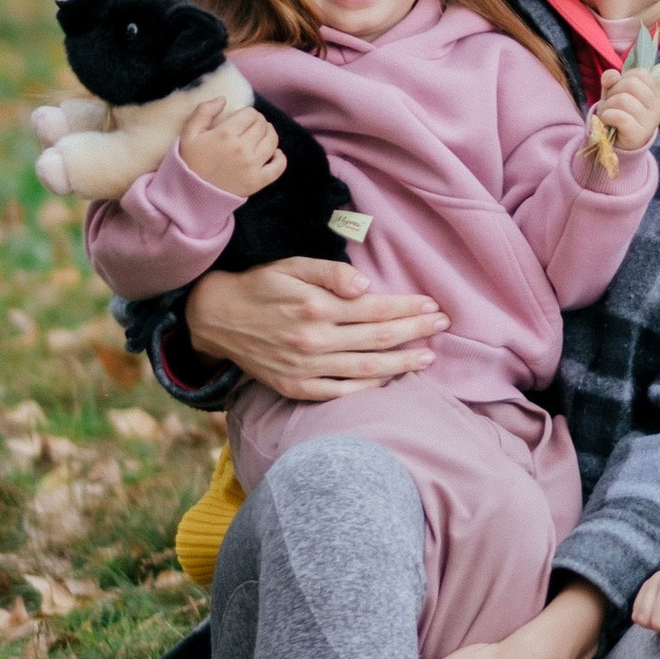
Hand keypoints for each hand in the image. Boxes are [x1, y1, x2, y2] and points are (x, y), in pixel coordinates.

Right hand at [177, 98, 287, 198]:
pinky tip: (273, 154)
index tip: (243, 117)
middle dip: (258, 122)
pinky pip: (279, 166)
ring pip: (272, 141)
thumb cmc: (189, 162)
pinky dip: (280, 157)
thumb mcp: (189, 133)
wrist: (190, 194)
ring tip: (262, 135)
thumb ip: (203, 111)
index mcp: (226, 134)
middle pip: (262, 126)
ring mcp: (252, 166)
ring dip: (270, 134)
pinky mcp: (258, 182)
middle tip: (251, 126)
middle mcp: (242, 149)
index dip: (248, 113)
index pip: (250, 114)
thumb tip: (223, 99)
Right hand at [183, 256, 445, 400]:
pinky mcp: (296, 387)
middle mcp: (314, 340)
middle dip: (415, 332)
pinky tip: (390, 379)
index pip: (375, 308)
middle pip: (378, 338)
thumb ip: (331, 274)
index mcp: (316, 306)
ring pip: (366, 368)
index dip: (407, 307)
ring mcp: (305, 367)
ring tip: (428, 358)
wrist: (217, 318)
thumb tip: (366, 285)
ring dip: (402, 363)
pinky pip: (341, 392)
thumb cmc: (261, 286)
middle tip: (442, 326)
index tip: (432, 305)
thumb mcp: (292, 266)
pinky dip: (369, 387)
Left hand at [587, 69, 659, 165]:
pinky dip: (607, 117)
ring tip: (608, 115)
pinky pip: (619, 117)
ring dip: (608, 106)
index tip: (619, 92)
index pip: (640, 73)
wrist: (619, 143)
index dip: (623, 79)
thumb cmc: (619, 113)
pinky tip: (608, 122)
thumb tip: (612, 76)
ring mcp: (650, 121)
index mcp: (655, 93)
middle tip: (611, 105)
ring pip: (623, 99)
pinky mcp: (639, 134)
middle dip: (613, 92)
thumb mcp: (614, 92)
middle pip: (631, 83)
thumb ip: (612, 80)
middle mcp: (657, 106)